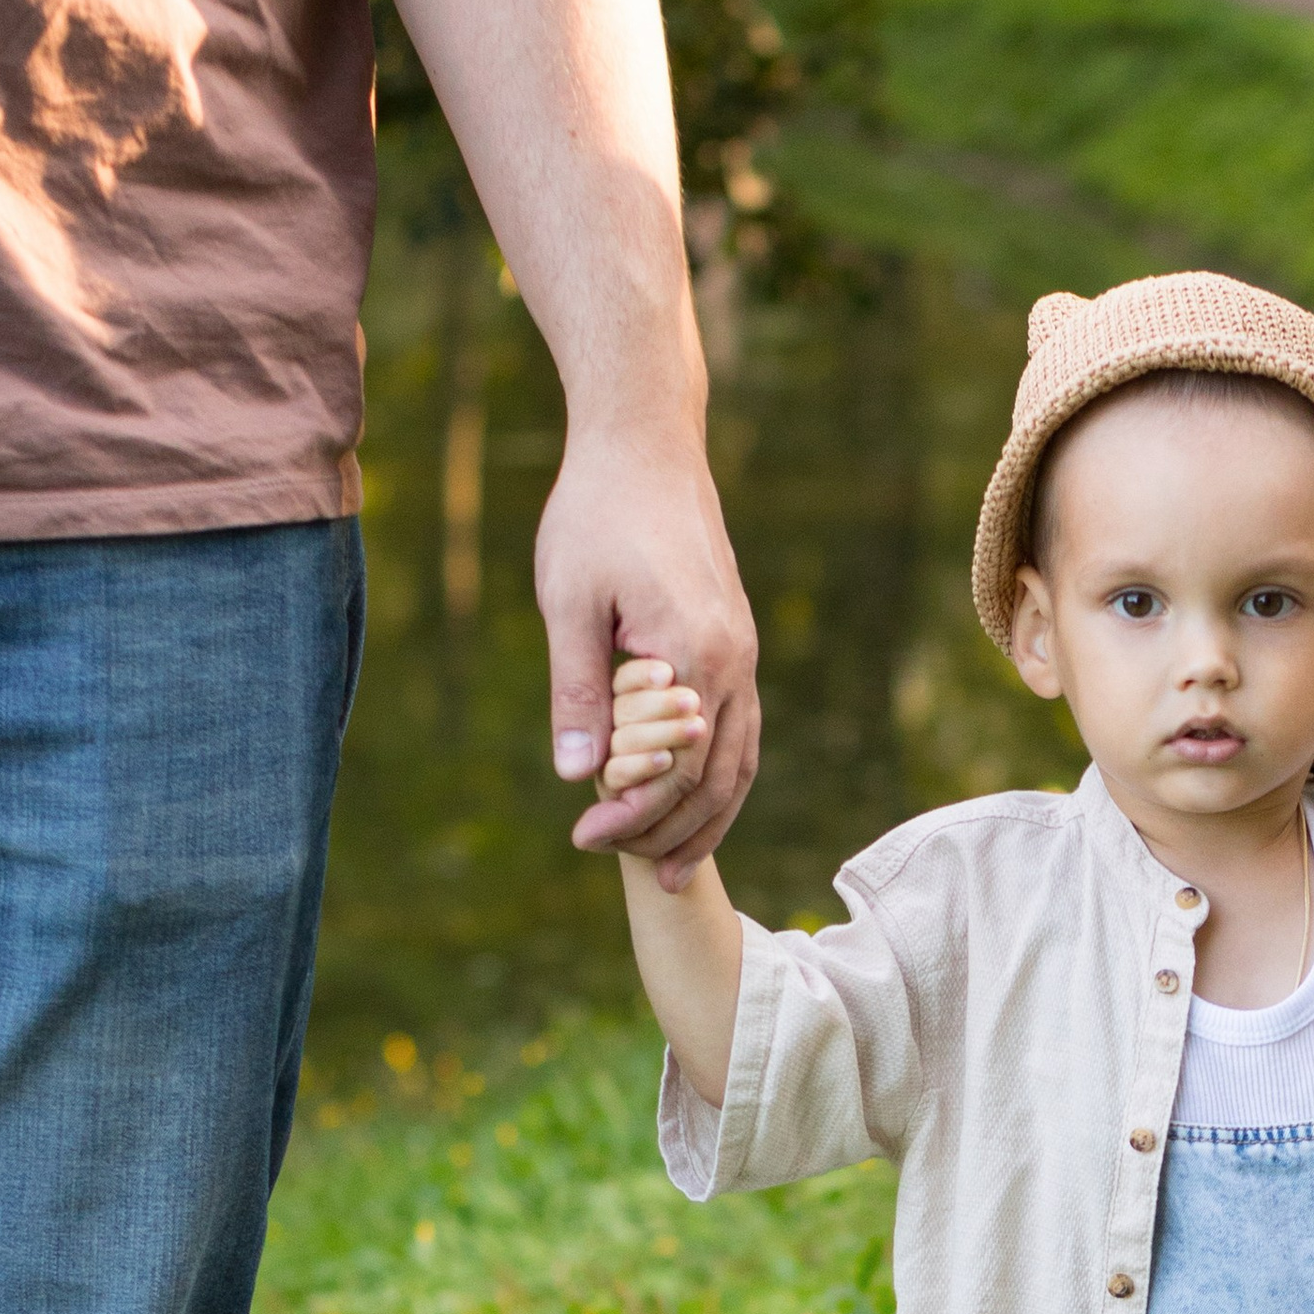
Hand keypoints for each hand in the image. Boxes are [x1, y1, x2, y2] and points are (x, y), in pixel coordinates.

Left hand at [539, 423, 759, 886]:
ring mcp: (743, 656)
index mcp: (696, 654)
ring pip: (738, 764)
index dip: (631, 814)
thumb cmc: (597, 514)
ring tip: (667, 867)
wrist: (646, 446)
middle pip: (715, 779)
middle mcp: (735, 663)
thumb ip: (578, 691)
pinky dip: (718, 780)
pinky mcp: (737, 646)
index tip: (583, 838)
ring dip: (705, 820)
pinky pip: (739, 733)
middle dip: (666, 830)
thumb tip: (577, 776)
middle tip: (611, 859)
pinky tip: (689, 802)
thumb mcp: (569, 601)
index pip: (674, 767)